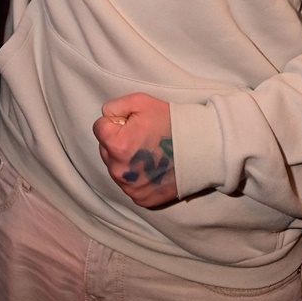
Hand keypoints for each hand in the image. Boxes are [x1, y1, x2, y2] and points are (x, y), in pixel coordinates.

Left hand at [93, 92, 176, 207]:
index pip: (100, 128)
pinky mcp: (140, 198)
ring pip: (116, 167)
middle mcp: (119, 170)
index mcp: (117, 144)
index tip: (133, 124)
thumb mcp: (141, 102)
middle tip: (143, 138)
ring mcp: (129, 187)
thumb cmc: (171, 122)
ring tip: (149, 153)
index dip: (116, 122)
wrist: (201, 148)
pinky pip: (128, 184)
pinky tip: (153, 168)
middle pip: (106, 150)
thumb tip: (106, 117)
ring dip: (125, 160)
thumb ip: (115, 106)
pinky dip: (136, 177)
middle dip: (118, 142)